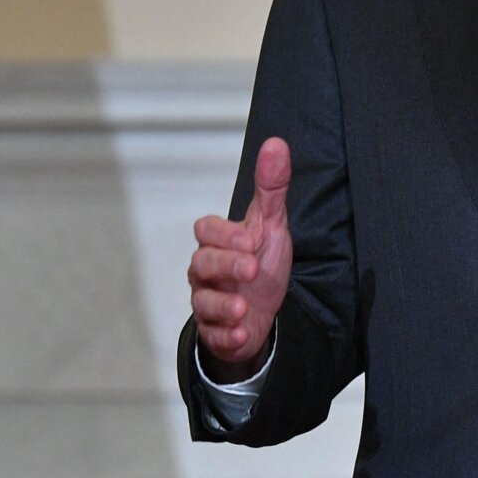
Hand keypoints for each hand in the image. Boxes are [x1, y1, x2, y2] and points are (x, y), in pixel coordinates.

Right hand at [188, 136, 294, 379]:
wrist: (263, 311)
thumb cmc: (262, 261)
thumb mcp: (271, 223)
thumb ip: (271, 186)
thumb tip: (276, 143)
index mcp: (219, 241)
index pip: (205, 230)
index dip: (223, 234)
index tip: (251, 239)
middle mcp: (206, 270)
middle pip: (201, 264)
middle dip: (225, 266)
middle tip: (251, 268)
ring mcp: (207, 301)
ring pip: (202, 302)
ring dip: (222, 305)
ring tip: (242, 308)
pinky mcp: (214, 331)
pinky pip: (212, 334)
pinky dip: (225, 335)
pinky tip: (241, 332)